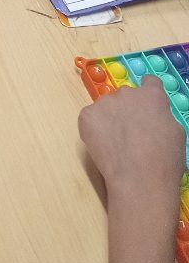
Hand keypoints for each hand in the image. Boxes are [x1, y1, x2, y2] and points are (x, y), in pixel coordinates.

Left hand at [78, 74, 185, 197]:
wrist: (140, 180)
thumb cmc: (164, 161)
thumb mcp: (175, 133)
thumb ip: (162, 116)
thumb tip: (152, 115)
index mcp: (151, 95)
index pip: (149, 82)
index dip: (148, 93)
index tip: (145, 106)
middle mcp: (127, 93)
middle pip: (126, 96)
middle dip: (127, 110)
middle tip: (131, 134)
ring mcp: (104, 102)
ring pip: (107, 107)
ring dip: (110, 119)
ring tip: (117, 145)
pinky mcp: (87, 115)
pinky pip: (91, 118)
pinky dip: (95, 130)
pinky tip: (104, 147)